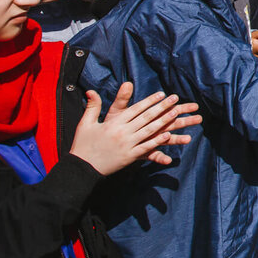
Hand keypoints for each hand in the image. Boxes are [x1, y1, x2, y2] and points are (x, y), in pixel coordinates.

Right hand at [69, 83, 201, 175]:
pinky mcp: (129, 157)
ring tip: (176, 113)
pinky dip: (157, 142)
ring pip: (149, 131)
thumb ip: (92, 106)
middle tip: (175, 98)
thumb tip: (90, 90)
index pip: (136, 109)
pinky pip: (146, 148)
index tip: (162, 94)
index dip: (149, 101)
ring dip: (164, 121)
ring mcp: (127, 144)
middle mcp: (122, 132)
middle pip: (146, 117)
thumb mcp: (85, 123)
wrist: (81, 167)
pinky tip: (168, 136)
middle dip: (162, 107)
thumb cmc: (82, 144)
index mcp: (113, 123)